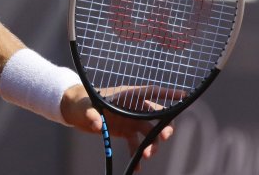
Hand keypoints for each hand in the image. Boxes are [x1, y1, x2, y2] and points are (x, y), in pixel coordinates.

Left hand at [60, 85, 179, 168]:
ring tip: (145, 156)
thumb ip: (91, 114)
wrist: (74, 110)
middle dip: (163, 127)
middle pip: (156, 115)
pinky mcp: (125, 131)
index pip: (151, 92)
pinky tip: (136, 166)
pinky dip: (137, 155)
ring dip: (151, 145)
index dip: (168, 94)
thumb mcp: (84, 107)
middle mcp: (132, 107)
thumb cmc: (81, 102)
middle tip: (163, 138)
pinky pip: (136, 144)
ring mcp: (130, 120)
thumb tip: (97, 124)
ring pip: (149, 133)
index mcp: (127, 96)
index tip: (184, 96)